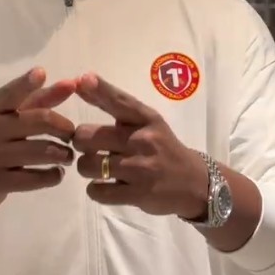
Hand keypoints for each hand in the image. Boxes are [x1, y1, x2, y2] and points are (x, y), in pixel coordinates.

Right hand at [0, 68, 76, 212]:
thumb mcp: (5, 118)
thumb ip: (39, 100)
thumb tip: (71, 84)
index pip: (10, 94)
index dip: (25, 83)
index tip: (42, 73)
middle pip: (39, 121)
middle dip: (64, 128)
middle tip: (71, 135)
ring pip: (42, 151)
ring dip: (64, 154)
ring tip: (67, 156)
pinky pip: (35, 178)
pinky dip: (54, 176)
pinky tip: (56, 174)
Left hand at [73, 74, 208, 218]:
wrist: (194, 183)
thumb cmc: (162, 147)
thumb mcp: (146, 122)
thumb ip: (114, 105)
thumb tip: (80, 81)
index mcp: (146, 119)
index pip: (120, 102)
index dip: (100, 91)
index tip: (83, 80)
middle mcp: (143, 140)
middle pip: (88, 137)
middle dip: (82, 143)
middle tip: (91, 148)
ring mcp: (141, 168)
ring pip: (88, 165)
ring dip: (86, 167)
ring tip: (99, 168)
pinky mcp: (138, 194)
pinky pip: (97, 191)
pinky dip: (94, 189)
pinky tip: (105, 185)